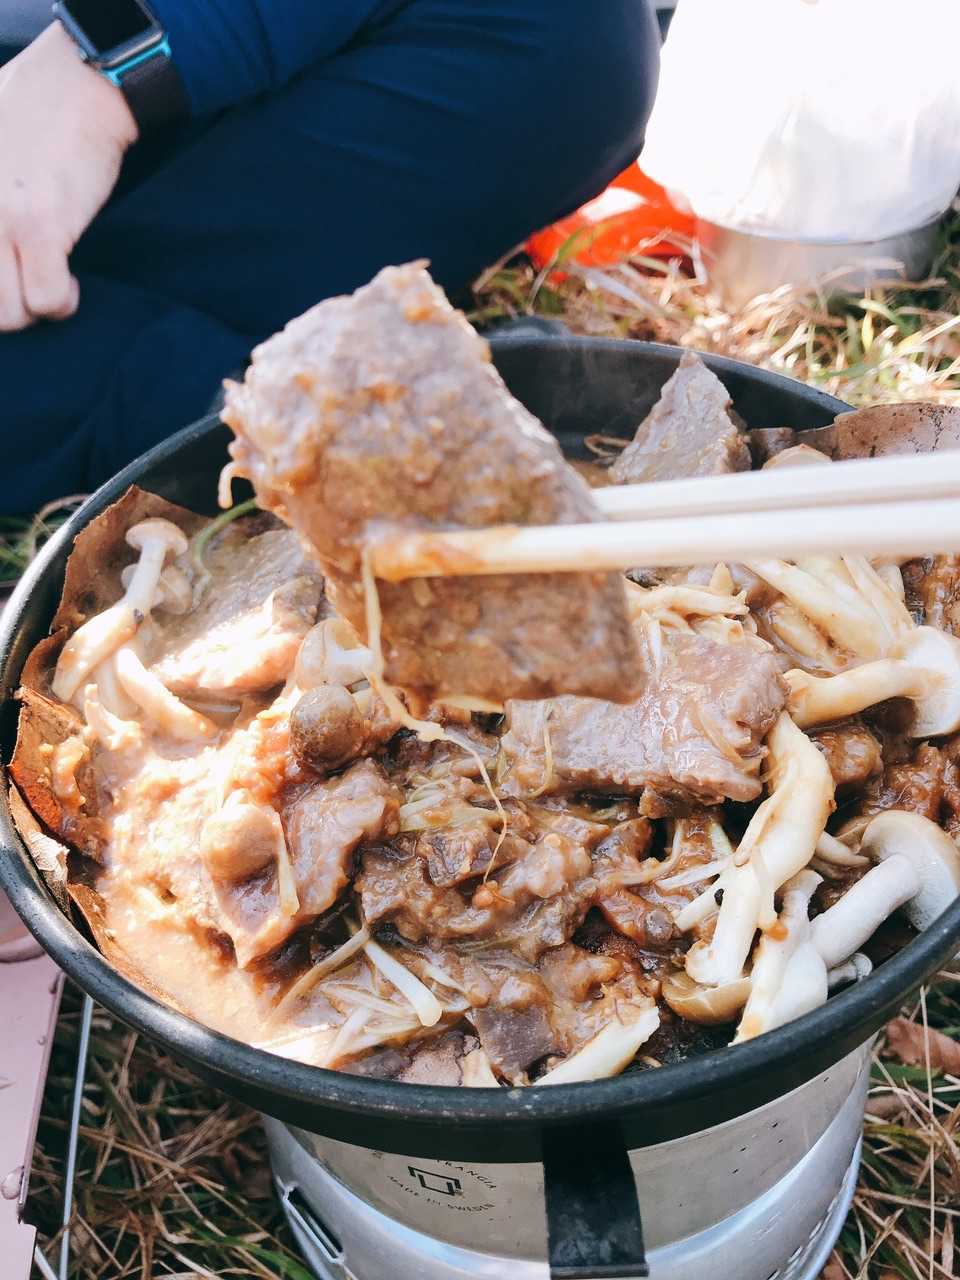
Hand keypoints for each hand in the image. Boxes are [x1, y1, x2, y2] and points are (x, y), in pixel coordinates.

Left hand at [0, 23, 137, 330]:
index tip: (9, 272)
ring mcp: (0, 220)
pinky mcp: (41, 226)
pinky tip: (69, 282)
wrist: (79, 86)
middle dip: (7, 308)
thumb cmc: (30, 108)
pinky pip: (47, 299)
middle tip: (24, 286)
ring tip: (45, 283)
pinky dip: (62, 302)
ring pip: (8, 314)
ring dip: (31, 309)